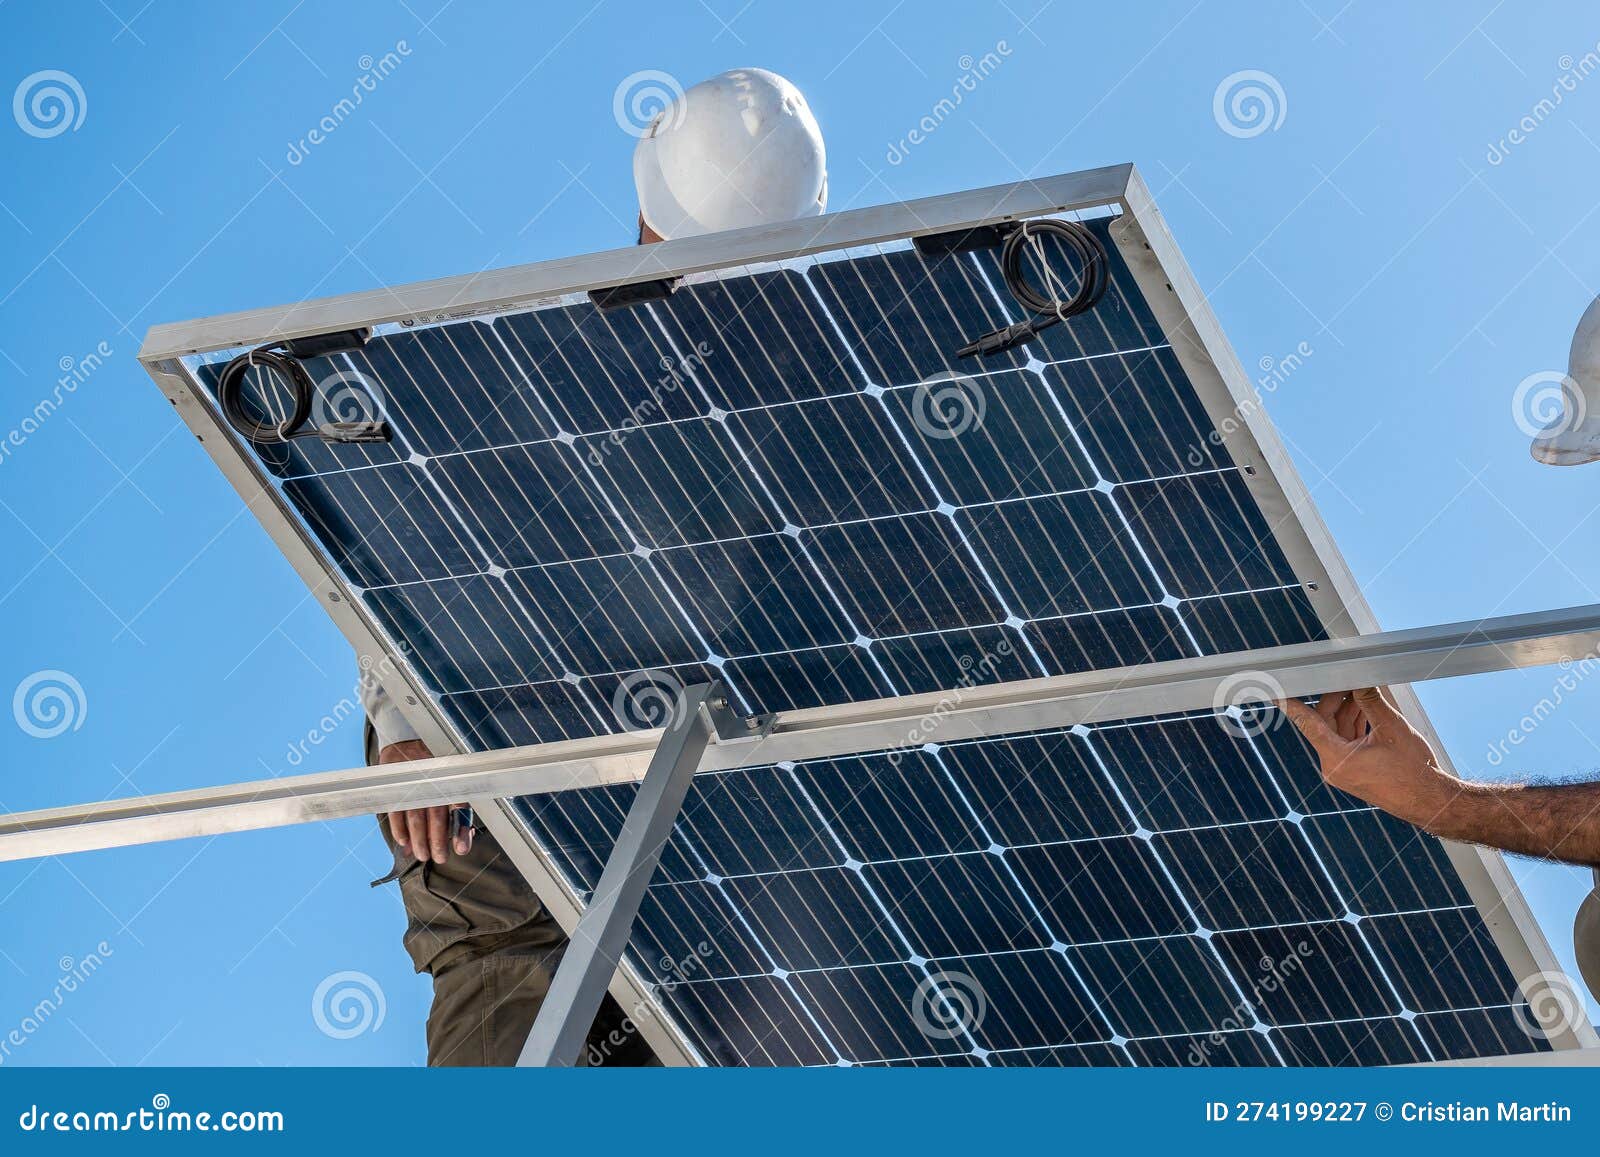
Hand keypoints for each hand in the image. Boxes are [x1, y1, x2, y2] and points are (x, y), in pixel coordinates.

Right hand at [378, 740, 473, 862]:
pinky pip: (397, 811)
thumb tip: (459, 843)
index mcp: (450, 781)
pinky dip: (399, 829)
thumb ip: (454, 814)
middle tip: (439, 858)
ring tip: (421, 855)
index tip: (460, 849)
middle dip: (437, 841)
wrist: (405, 744)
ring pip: (416, 818)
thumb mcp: (447, 784)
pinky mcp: (395, 786)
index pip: (458, 808)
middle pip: (436, 817)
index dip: (461, 830)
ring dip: (419, 840)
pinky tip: (403, 841)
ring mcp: (413, 784)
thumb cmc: (431, 771)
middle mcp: (433, 782)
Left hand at [1277, 687, 1464, 827]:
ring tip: (1363, 693)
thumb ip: (1370, 702)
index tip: (1276, 693)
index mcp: (1335, 758)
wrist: (1430, 801)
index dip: (1292, 705)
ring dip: (1349, 711)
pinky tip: (1367, 710)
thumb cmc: (1414, 771)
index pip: (1307, 723)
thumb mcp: (1392, 728)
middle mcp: (1333, 766)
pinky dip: (1355, 725)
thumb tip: (1360, 681)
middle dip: (1337, 700)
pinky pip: (1347, 742)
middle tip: (1349, 682)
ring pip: (1337, 731)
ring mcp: (1342, 771)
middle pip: (1325, 723)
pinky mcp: (1353, 772)